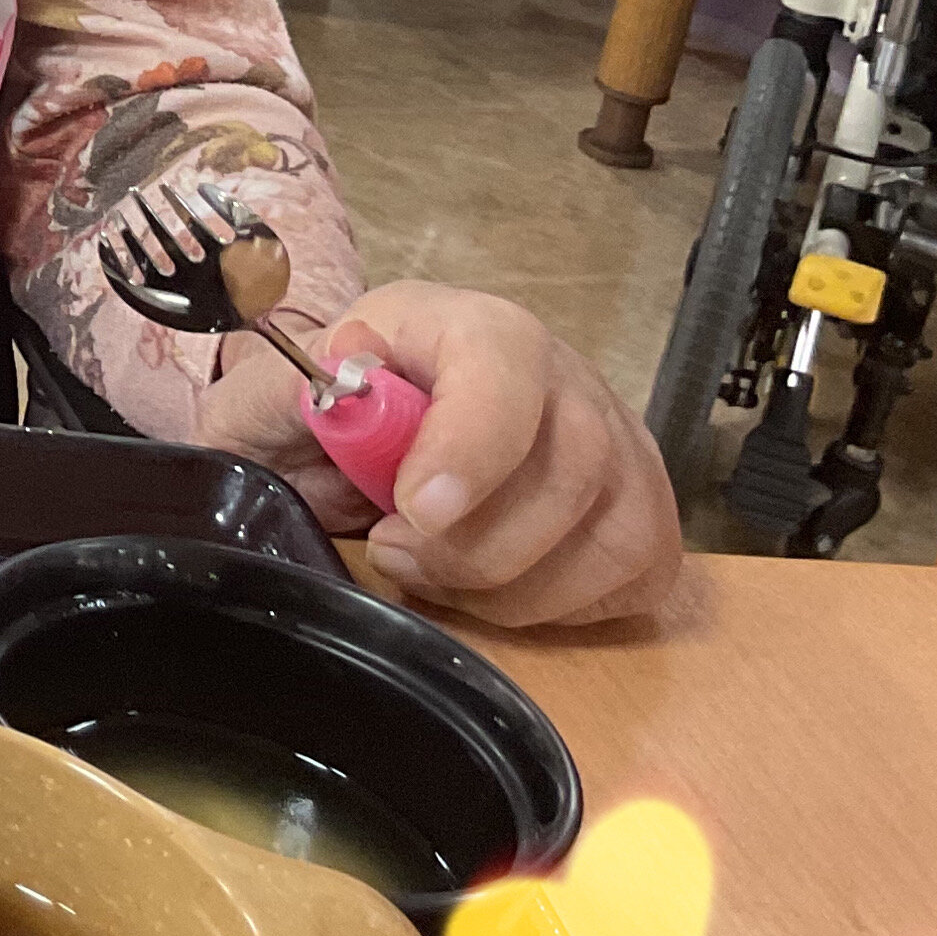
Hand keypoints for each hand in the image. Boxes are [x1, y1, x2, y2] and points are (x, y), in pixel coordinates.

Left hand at [320, 283, 677, 627]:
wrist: (370, 433)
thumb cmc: (340, 410)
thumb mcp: (293, 387)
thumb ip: (311, 388)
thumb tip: (346, 383)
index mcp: (476, 328)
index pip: (504, 368)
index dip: (470, 447)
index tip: (415, 510)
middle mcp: (565, 376)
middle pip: (575, 469)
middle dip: (477, 548)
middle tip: (394, 552)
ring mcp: (618, 442)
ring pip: (620, 537)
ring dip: (517, 590)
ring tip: (435, 575)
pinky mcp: (643, 507)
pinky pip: (641, 574)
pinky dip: (566, 607)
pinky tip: (495, 588)